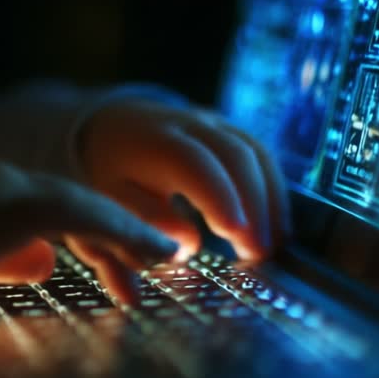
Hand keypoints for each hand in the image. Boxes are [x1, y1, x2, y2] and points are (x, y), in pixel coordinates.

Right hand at [0, 157, 178, 308]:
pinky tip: (150, 249)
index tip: (128, 258)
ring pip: (82, 203)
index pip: (52, 208)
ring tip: (167, 254)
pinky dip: (120, 229)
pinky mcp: (6, 203)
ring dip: (127, 230)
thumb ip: (5, 257)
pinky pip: (79, 211)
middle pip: (73, 201)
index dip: (94, 233)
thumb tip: (44, 262)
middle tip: (159, 259)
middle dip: (117, 232)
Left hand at [75, 98, 289, 261]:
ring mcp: (212, 123)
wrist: (110, 125)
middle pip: (233, 154)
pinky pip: (260, 155)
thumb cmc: (107, 172)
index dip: (218, 195)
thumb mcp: (104, 201)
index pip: (192, 162)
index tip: (235, 233)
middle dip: (252, 205)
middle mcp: (186, 124)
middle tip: (258, 254)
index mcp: (150, 140)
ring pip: (254, 153)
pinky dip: (273, 192)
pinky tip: (274, 229)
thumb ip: (136, 228)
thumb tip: (183, 251)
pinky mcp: (229, 130)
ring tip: (271, 248)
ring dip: (269, 201)